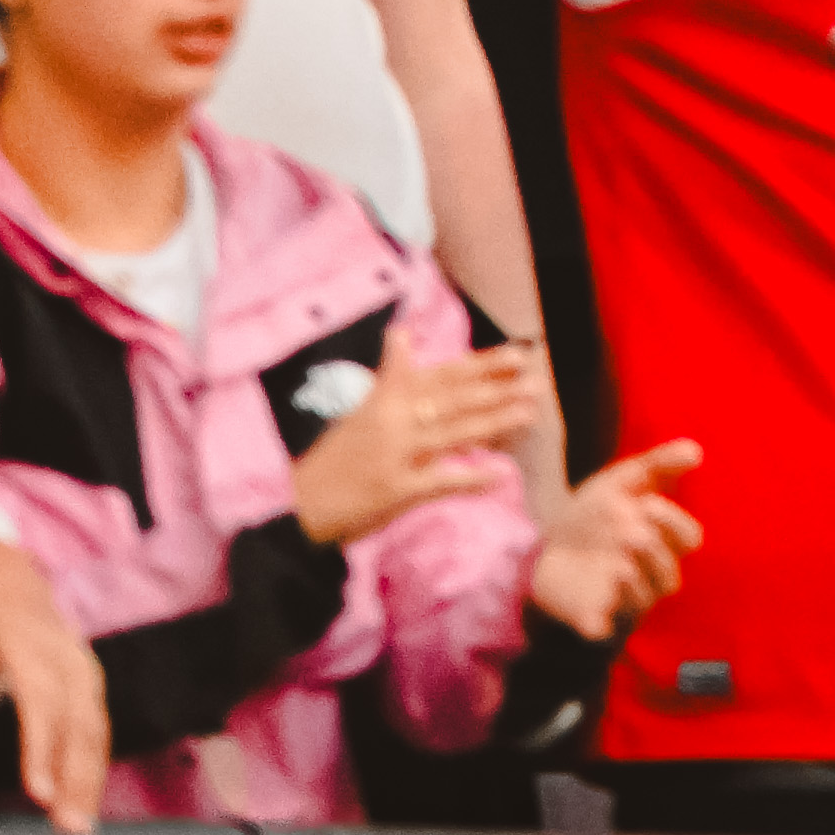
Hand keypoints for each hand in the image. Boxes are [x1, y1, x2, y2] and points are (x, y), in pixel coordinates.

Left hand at [0, 534, 110, 829]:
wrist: (5, 568)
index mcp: (31, 642)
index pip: (42, 701)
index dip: (43, 748)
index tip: (40, 794)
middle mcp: (66, 654)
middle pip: (80, 721)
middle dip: (78, 777)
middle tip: (71, 830)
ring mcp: (82, 664)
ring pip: (95, 725)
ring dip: (92, 776)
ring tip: (81, 826)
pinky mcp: (87, 676)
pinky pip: (96, 721)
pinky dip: (95, 760)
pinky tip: (86, 795)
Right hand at [289, 341, 550, 542]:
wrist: (296, 503)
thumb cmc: (336, 457)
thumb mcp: (361, 409)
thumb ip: (392, 377)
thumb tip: (402, 331)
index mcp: (387, 396)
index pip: (443, 375)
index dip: (483, 365)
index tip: (519, 354)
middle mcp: (393, 419)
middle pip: (454, 399)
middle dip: (499, 388)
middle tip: (538, 378)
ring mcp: (395, 453)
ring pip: (453, 433)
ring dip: (495, 422)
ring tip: (530, 413)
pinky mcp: (394, 489)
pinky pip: (440, 481)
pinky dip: (471, 477)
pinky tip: (500, 474)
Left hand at [522, 441, 706, 637]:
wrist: (539, 542)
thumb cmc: (592, 514)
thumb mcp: (622, 480)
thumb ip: (659, 463)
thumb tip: (696, 451)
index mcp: (660, 542)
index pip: (689, 541)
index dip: (675, 524)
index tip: (647, 504)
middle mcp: (646, 574)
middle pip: (671, 578)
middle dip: (656, 553)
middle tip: (631, 531)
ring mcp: (620, 599)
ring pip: (647, 601)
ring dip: (638, 579)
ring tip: (620, 558)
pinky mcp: (592, 618)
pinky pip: (609, 628)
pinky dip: (611, 610)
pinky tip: (607, 581)